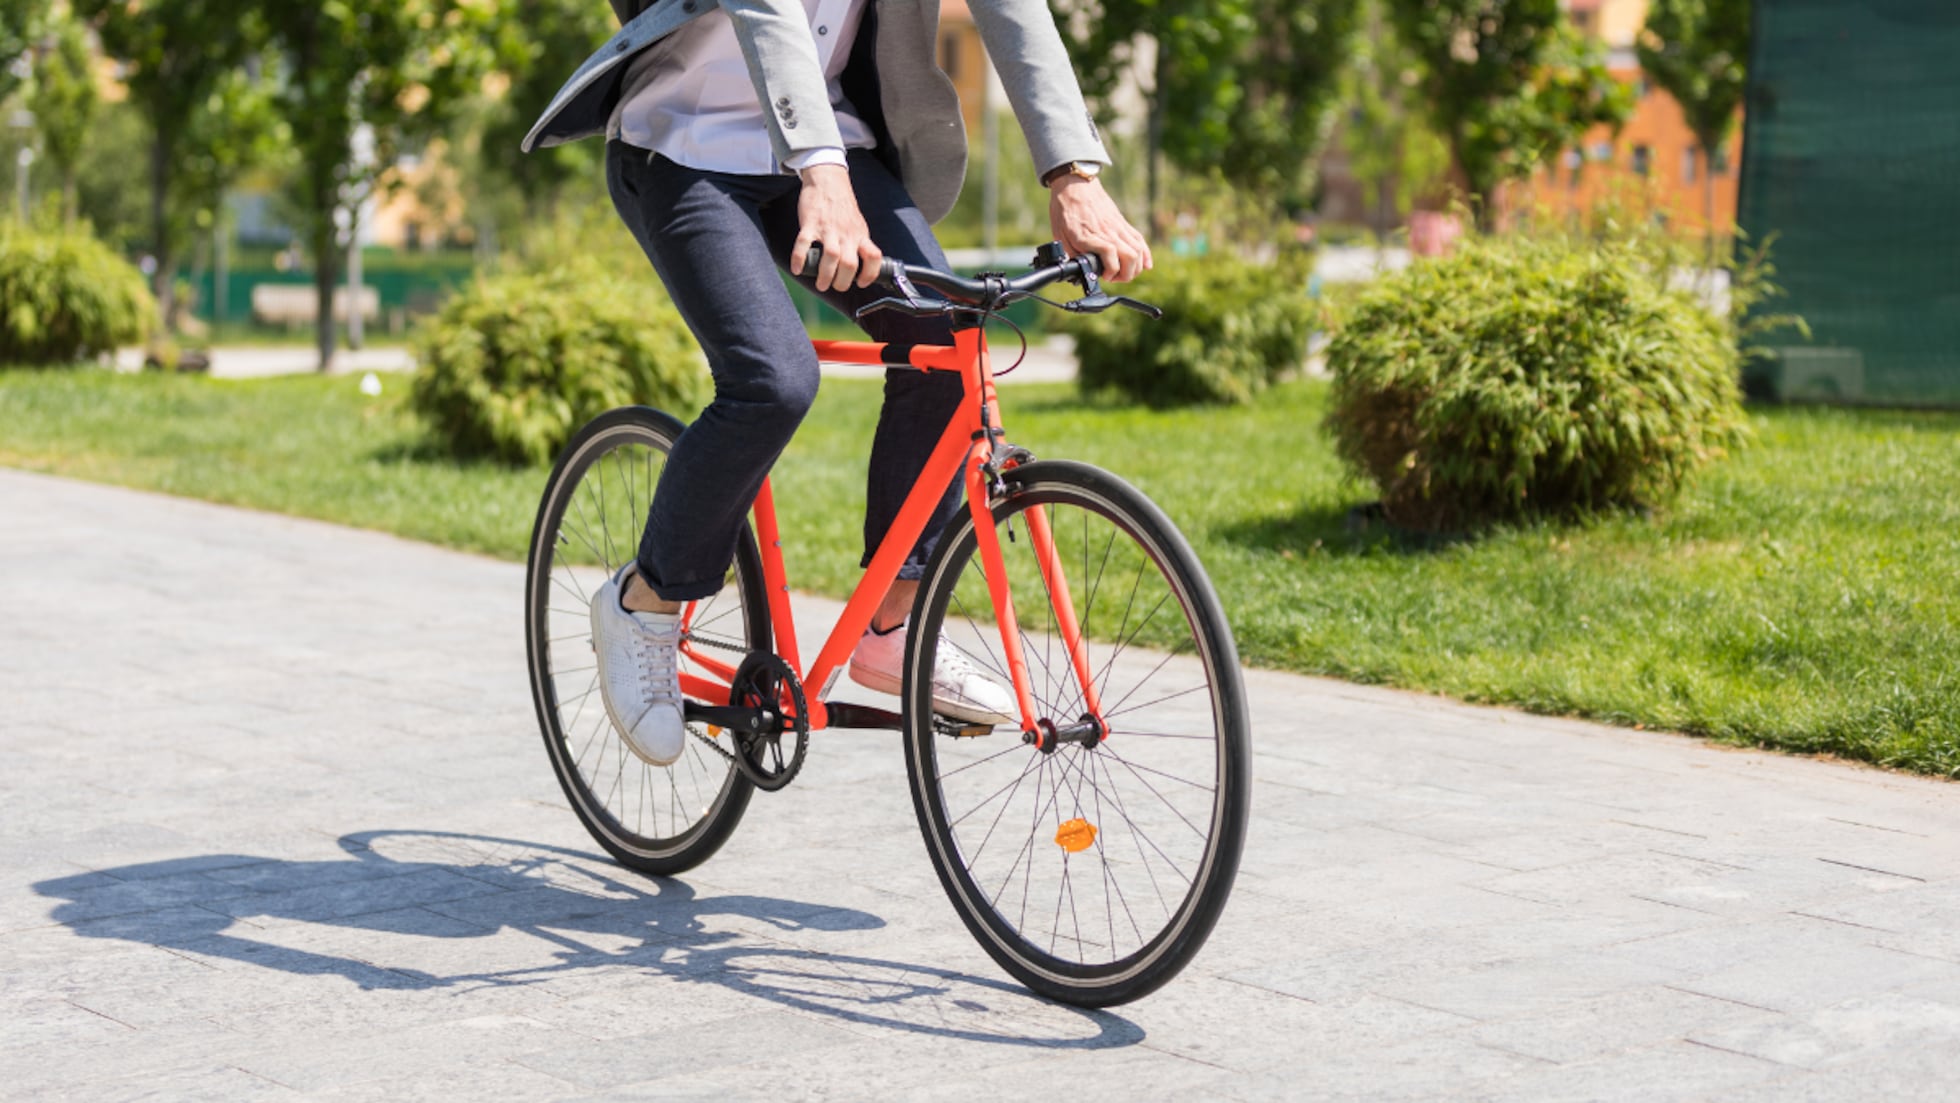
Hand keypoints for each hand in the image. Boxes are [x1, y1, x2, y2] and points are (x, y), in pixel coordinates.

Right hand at [789, 164, 881, 292]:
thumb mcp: (858, 224)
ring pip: (831, 258)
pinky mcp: (811, 223)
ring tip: (821, 284)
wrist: (828, 180)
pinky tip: (797, 268)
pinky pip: (803, 244)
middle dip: (842, 282)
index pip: (873, 257)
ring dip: (825, 276)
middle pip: (850, 264)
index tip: (860, 283)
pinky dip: (799, 259)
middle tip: (835, 286)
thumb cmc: (842, 205)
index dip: (869, 274)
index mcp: (860, 235)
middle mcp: (846, 234)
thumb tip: (859, 266)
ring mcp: (828, 228)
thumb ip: (859, 243)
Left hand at [1049, 176, 1151, 282]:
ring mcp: (1118, 227)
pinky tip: (1146, 265)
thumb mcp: (1060, 235)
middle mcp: (1108, 232)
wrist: (1074, 184)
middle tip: (1114, 277)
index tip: (1104, 276)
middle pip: (1130, 258)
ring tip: (1124, 273)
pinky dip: (1145, 255)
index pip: (1111, 258)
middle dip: (1125, 275)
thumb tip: (1078, 270)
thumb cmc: (1065, 209)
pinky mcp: (1122, 223)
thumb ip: (1071, 254)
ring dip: (1135, 268)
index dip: (1111, 272)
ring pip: (1138, 251)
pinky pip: (1139, 240)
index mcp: (1091, 236)